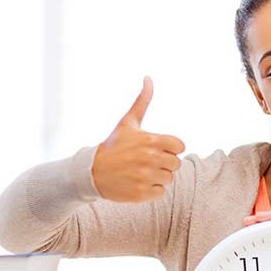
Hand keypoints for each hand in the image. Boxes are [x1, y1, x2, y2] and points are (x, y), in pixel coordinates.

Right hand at [91, 76, 185, 201]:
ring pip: (169, 179)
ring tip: (141, 172)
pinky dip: (151, 189)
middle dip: (164, 163)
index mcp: (151, 140)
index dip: (170, 148)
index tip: (157, 148)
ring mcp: (146, 177)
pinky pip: (160, 192)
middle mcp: (150, 159)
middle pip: (176, 164)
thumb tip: (148, 77)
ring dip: (158, 176)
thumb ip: (142, 101)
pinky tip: (137, 183)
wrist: (91, 172)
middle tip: (146, 161)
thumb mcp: (127, 122)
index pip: (180, 146)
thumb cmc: (113, 145)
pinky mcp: (142, 194)